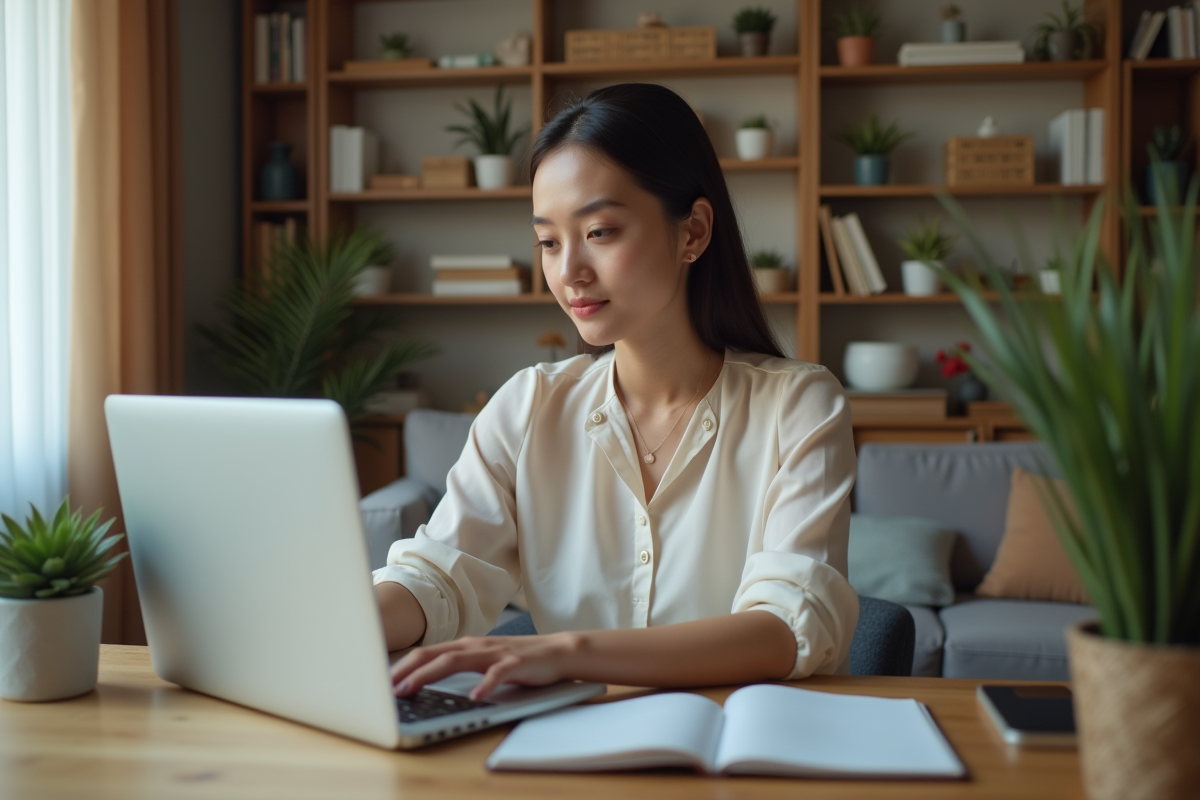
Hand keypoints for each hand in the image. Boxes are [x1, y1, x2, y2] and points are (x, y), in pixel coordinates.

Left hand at [390, 633, 581, 700]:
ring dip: (430, 674)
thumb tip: (426, 680)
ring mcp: (495, 653)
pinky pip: (497, 674)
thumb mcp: (482, 661)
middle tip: (388, 687)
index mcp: (466, 646)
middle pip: (435, 654)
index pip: (428, 652)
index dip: (404, 666)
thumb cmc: (517, 660)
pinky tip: (475, 697)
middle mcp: (476, 646)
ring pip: (456, 660)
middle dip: (408, 670)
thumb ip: (458, 666)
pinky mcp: (515, 663)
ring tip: (412, 688)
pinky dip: (484, 685)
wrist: (557, 652)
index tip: (384, 681)